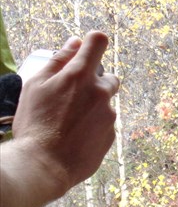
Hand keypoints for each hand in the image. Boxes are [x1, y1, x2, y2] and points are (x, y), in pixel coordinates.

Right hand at [12, 31, 119, 194]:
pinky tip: (76, 136)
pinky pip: (105, 124)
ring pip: (106, 103)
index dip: (93, 42)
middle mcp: (101, 93)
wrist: (46, 165)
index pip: (99, 42)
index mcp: (80, 75)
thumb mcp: (36, 86)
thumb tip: (75, 43)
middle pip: (109, 76)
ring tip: (69, 121)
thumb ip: (58, 61)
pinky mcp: (112, 135)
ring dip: (94, 106)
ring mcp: (109, 115)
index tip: (88, 48)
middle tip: (72, 96)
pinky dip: (94, 126)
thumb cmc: (35, 124)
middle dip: (95, 82)